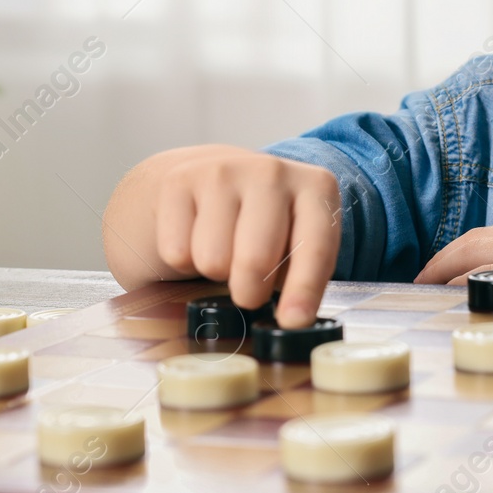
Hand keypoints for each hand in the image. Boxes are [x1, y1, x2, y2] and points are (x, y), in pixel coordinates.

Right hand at [105, 145, 341, 326]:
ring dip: (214, 272)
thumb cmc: (263, 227)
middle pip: (256, 260)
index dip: (304, 290)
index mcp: (315, 187)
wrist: (207, 179)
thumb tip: (293, 320)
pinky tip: (194, 237)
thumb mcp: (295, 245)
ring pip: (212, 261)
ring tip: (223, 252)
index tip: (293, 322)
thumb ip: (301, 278)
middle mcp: (272, 172)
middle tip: (249, 291)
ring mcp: (222, 171)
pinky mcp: (178, 180)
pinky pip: (177, 252)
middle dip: (250, 291)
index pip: (315, 246)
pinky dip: (183, 260)